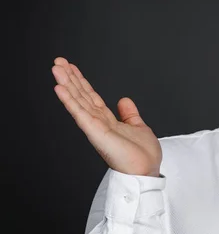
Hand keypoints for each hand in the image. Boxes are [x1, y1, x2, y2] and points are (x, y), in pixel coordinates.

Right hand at [52, 57, 161, 176]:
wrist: (147, 171)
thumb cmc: (143, 156)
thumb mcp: (138, 127)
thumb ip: (129, 113)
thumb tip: (123, 99)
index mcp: (107, 121)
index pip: (91, 97)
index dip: (81, 82)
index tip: (72, 68)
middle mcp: (98, 123)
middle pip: (81, 96)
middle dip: (70, 78)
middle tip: (58, 61)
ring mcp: (95, 128)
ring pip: (78, 101)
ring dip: (66, 84)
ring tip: (56, 68)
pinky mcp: (96, 133)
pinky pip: (80, 114)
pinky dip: (70, 101)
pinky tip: (60, 88)